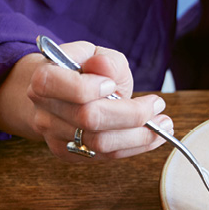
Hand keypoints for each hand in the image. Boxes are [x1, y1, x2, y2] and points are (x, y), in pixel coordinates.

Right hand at [23, 40, 172, 159]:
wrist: (62, 93)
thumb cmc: (83, 70)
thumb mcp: (96, 54)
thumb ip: (105, 60)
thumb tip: (103, 65)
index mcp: (43, 78)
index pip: (54, 85)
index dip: (86, 87)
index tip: (112, 85)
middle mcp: (44, 111)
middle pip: (88, 119)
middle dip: (131, 113)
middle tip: (157, 104)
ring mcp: (55, 137)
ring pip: (100, 143)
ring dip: (140, 135)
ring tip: (165, 123)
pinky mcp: (70, 154)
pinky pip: (107, 155)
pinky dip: (135, 146)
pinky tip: (154, 135)